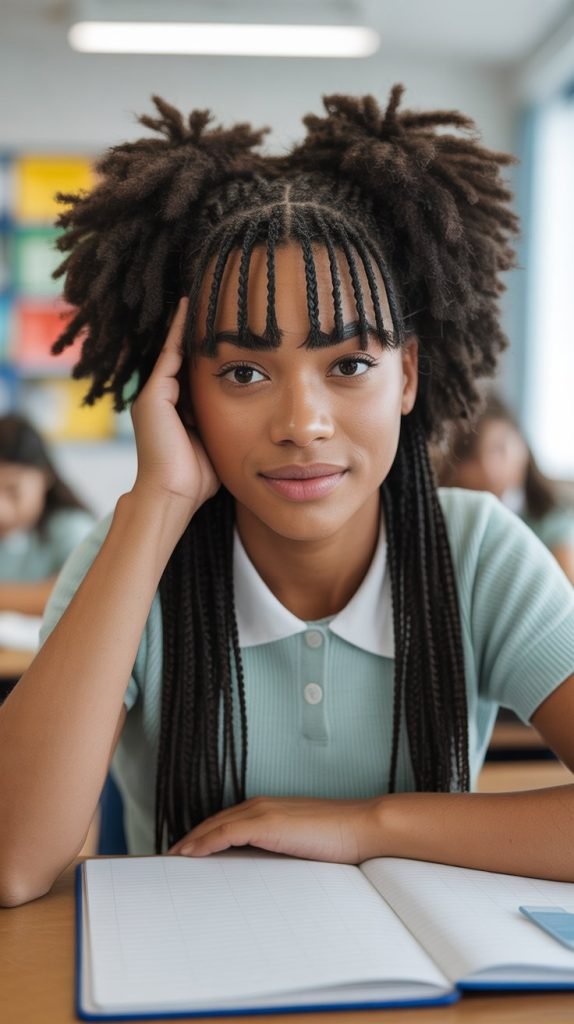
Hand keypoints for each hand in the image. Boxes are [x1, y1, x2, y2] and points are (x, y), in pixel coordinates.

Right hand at [130, 297, 219, 515]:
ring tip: (205, 295)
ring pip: (176, 352)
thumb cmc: (197, 481)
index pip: (195, 374)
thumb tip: (258, 422)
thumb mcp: (219, 446)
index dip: (211, 353)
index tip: (229, 331)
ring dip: (190, 326)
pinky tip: (192, 307)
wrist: (172, 497)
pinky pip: (170, 355)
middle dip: (201, 334)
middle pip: (184, 359)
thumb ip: (229, 428)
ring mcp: (154, 396)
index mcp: (176, 412)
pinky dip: (180, 331)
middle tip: (217, 302)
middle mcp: (161, 400)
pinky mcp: (152, 396)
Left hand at [168, 796, 384, 863]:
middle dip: (190, 839)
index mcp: (267, 809)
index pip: (224, 822)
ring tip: (173, 860)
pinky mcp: (266, 823)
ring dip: (192, 842)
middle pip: (213, 823)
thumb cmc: (337, 838)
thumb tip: (258, 868)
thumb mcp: (299, 844)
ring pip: (214, 826)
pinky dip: (205, 843)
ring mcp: (262, 812)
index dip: (202, 836)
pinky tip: (191, 855)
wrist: (361, 827)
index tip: (185, 852)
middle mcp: (260, 805)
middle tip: (169, 858)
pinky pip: (225, 833)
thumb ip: (276, 848)